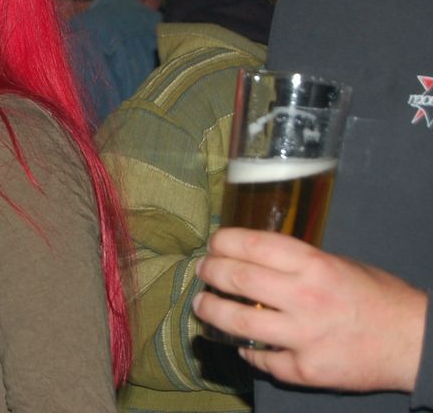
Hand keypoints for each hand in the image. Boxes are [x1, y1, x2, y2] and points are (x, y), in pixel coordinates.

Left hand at [193, 227, 427, 393]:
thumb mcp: (338, 264)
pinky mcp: (305, 370)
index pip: (252, 245)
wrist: (413, 342)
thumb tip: (250, 257)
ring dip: (211, 311)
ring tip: (202, 305)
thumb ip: (296, 262)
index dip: (223, 242)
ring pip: (237, 322)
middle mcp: (305, 297)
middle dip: (210, 272)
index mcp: (314, 264)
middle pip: (237, 279)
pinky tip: (241, 343)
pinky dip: (247, 350)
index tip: (213, 244)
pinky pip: (262, 359)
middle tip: (202, 272)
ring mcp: (303, 336)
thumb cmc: (376, 297)